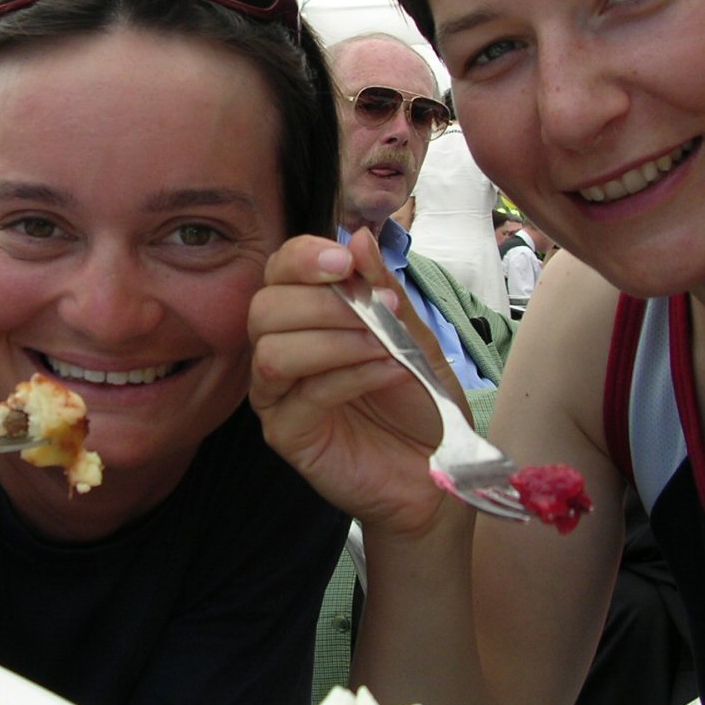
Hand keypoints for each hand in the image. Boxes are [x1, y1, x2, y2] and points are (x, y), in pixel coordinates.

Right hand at [248, 230, 462, 534]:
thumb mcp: (412, 334)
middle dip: (320, 302)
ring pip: (272, 352)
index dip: (302, 259)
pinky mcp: (286, 435)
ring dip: (333, 339)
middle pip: (264, 308)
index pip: (278, 273)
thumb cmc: (420, 399)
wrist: (439, 467)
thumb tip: (359, 238)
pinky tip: (387, 370)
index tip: (343, 260)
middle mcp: (280, 351)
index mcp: (304, 317)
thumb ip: (382, 290)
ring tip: (383, 345)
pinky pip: (301, 396)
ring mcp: (277, 396)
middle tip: (374, 309)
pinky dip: (347, 375)